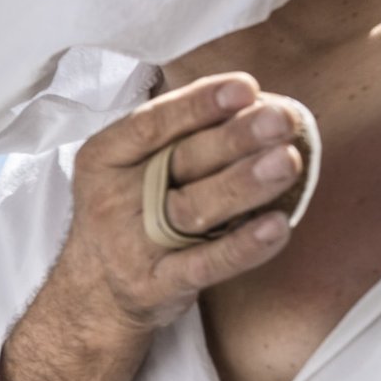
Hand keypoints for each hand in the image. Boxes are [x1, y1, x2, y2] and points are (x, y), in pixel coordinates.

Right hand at [52, 73, 301, 337]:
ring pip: (192, 210)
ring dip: (243, 185)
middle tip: (281, 120)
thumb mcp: (128, 166)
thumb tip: (256, 104)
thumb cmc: (128, 212)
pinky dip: (241, 248)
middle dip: (234, 138)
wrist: (93, 293)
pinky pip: (203, 266)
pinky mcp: (154, 286)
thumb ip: (177, 136)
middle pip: (179, 163)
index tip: (246, 87)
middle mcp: (112, 200)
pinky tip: (277, 227)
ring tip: (288, 162)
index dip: (198, 104)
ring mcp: (131, 246)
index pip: (149, 125)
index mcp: (104, 159)